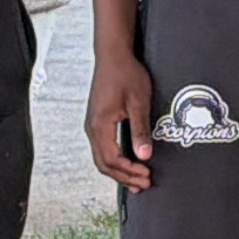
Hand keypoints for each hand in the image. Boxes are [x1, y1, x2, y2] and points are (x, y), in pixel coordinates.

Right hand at [88, 44, 157, 192]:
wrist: (112, 55)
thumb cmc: (126, 74)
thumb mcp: (138, 102)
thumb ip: (140, 130)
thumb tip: (144, 156)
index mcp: (100, 125)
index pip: (112, 160)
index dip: (129, 172)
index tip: (147, 175)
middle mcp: (91, 128)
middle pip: (104, 164)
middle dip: (124, 177)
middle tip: (144, 184)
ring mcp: (92, 125)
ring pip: (101, 158)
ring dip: (119, 171)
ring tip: (137, 180)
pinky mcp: (97, 122)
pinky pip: (102, 149)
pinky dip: (115, 161)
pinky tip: (128, 163)